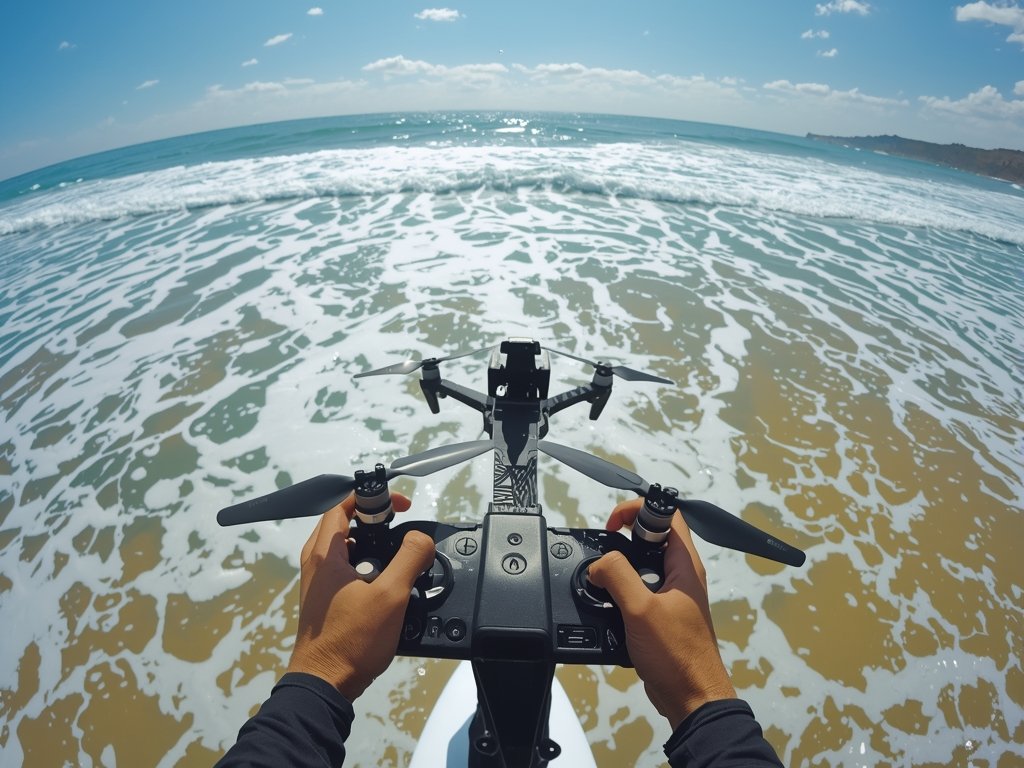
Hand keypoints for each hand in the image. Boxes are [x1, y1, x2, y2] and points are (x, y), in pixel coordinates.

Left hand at [286, 493, 435, 701]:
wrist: (325, 685)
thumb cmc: (352, 639)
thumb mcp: (391, 595)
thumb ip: (410, 559)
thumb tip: (420, 537)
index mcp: (324, 555)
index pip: (343, 506)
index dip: (373, 497)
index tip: (400, 506)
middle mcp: (315, 564)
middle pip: (343, 525)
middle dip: (374, 521)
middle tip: (400, 529)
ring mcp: (317, 584)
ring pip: (344, 550)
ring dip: (371, 546)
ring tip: (397, 557)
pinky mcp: (324, 601)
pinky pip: (345, 570)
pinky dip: (366, 566)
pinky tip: (386, 584)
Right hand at [587, 499, 736, 729]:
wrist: (691, 699)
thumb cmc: (676, 654)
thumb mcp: (641, 609)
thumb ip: (617, 576)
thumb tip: (598, 564)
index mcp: (685, 565)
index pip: (667, 515)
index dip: (638, 511)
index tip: (613, 526)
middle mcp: (680, 575)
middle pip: (649, 539)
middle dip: (621, 541)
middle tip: (602, 556)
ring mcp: (671, 596)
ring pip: (640, 568)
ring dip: (618, 571)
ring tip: (601, 583)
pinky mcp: (660, 616)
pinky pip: (637, 593)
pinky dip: (619, 594)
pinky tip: (606, 607)